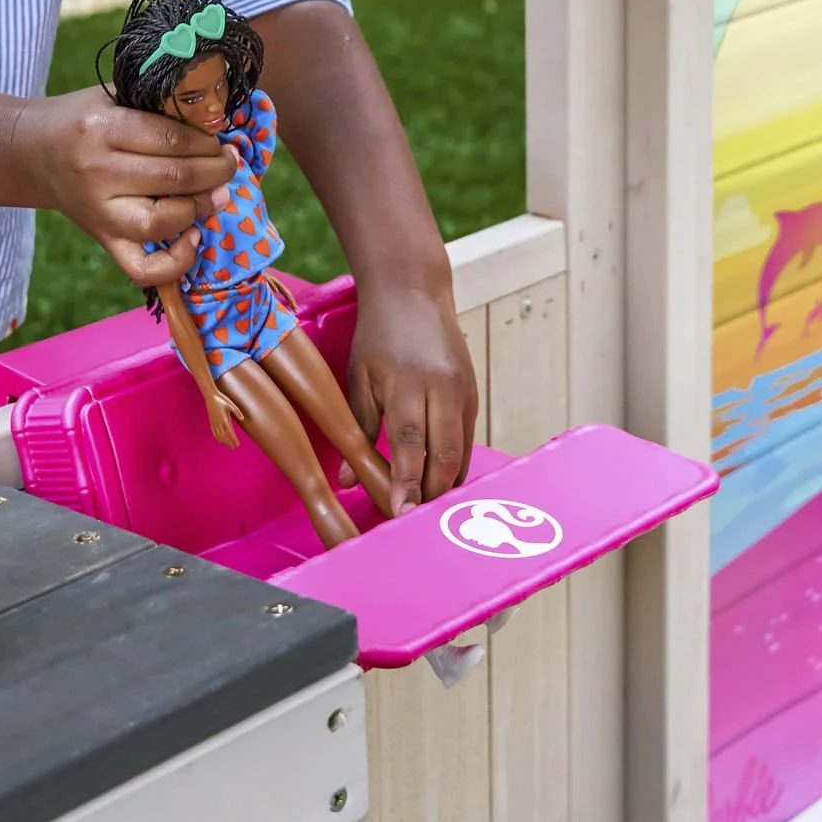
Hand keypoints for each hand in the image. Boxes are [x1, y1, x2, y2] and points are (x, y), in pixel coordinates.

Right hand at [8, 88, 235, 287]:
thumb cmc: (80, 118)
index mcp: (101, 128)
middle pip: (174, 178)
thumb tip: (215, 122)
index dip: (207, 141)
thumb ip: (158, 105)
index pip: (171, 138)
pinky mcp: (102, 239)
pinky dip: (176, 262)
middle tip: (229, 163)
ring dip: (201, 208)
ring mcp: (99, 212)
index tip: (221, 138)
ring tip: (217, 194)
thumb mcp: (113, 96)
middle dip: (216, 171)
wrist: (31, 152)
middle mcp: (97, 173)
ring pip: (162, 222)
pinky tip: (194, 238)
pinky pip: (142, 268)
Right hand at [206, 391, 239, 447]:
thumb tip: (242, 418)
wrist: (211, 397)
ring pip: (218, 436)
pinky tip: (220, 440)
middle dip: (228, 443)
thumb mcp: (231, 404)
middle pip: (224, 436)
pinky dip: (217, 438)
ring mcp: (214, 423)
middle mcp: (218, 423)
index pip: (230, 432)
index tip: (237, 444)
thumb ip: (237, 412)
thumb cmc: (222, 400)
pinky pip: (214, 432)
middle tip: (233, 447)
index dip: (233, 439)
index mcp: (224, 419)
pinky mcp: (211, 422)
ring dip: (223, 442)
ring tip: (228, 445)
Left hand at [345, 277, 477, 510]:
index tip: (401, 515)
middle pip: (443, 456)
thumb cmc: (377, 336)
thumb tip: (347, 481)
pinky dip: (454, 467)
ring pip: (461, 454)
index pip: (408, 444)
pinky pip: (467, 441)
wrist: (414, 293)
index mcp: (407, 384)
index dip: (406, 483)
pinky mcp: (474, 395)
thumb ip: (356, 428)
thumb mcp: (357, 377)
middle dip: (432, 495)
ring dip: (446, 487)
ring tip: (426, 515)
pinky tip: (440, 487)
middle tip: (414, 527)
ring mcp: (463, 392)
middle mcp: (442, 389)